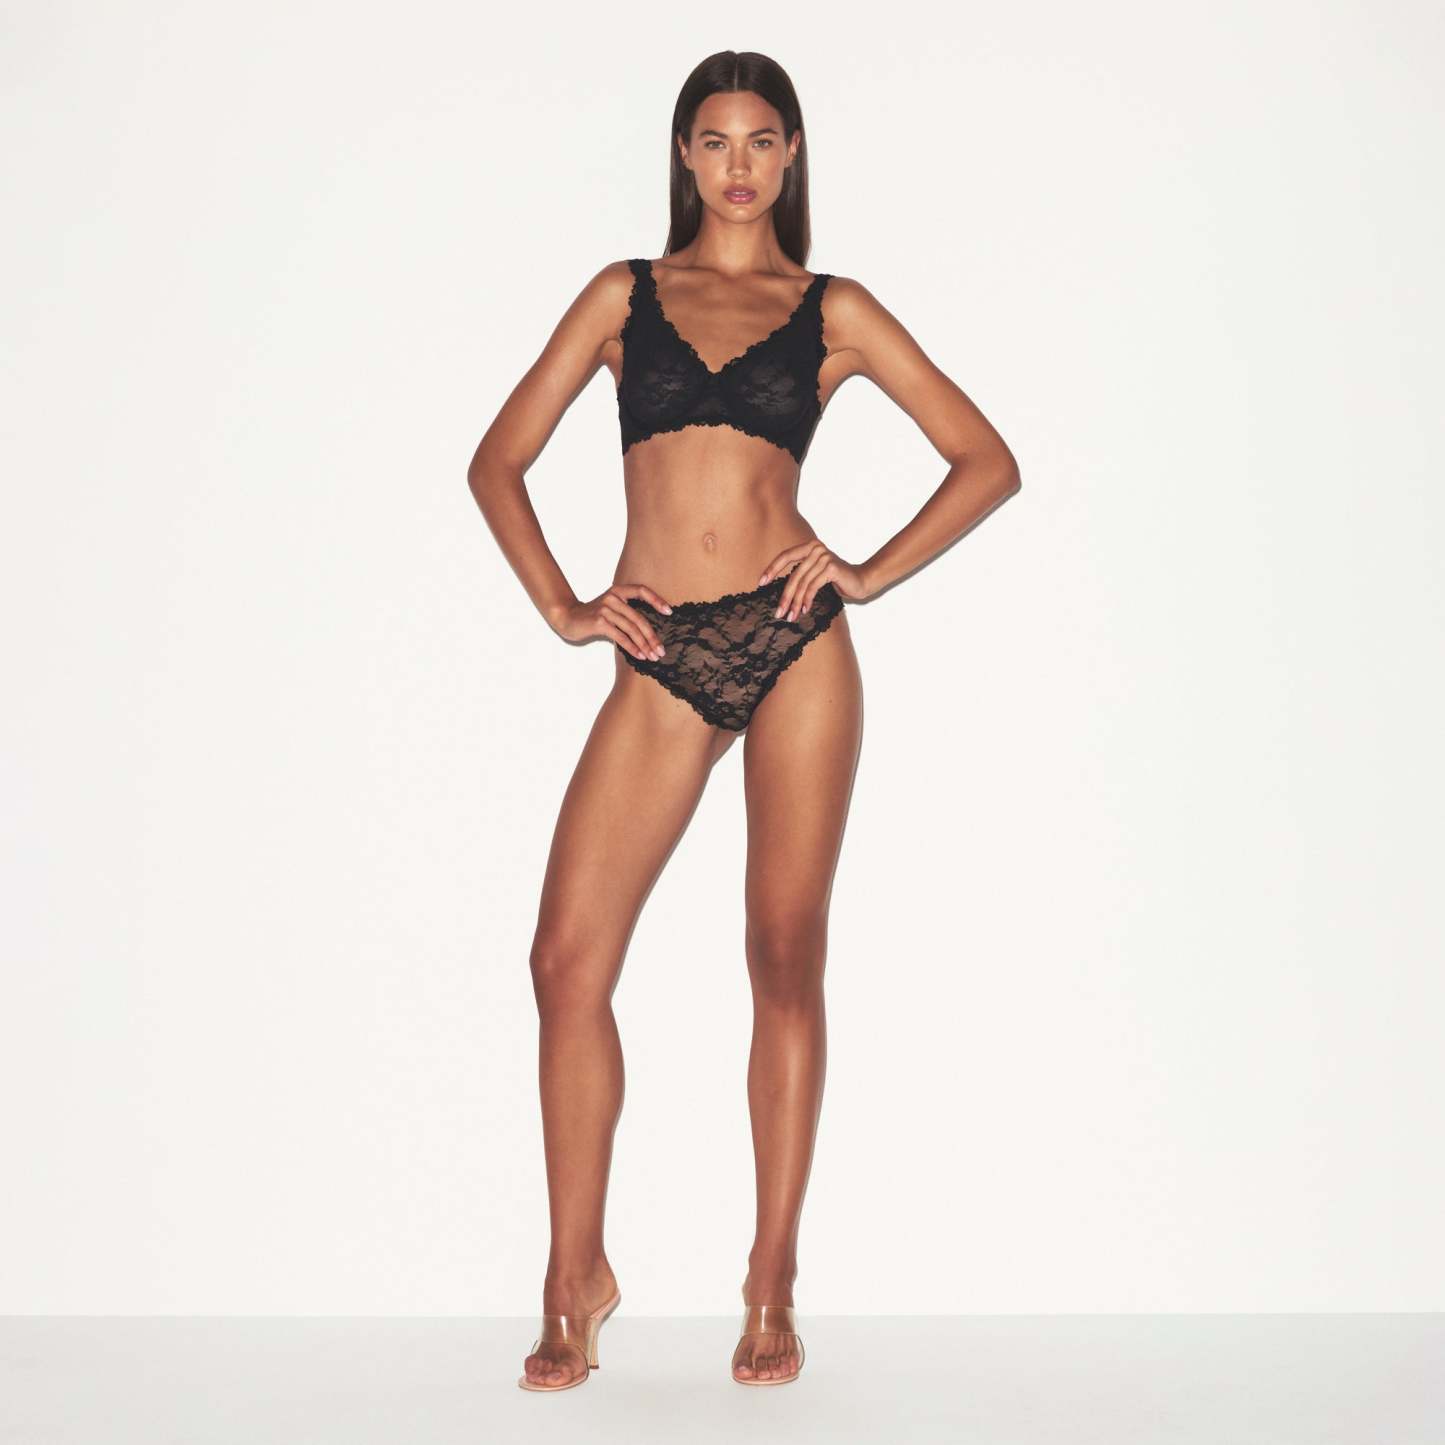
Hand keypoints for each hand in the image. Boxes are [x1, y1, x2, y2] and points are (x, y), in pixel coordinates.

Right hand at [554, 583, 675, 661]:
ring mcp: (606, 609)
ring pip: (632, 629)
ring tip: (652, 656)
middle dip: (652, 636)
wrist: (568, 618)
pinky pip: (621, 636)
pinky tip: (639, 655)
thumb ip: (626, 612)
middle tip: (661, 650)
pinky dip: (632, 647)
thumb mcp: (610, 608)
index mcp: (618, 591)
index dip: (656, 600)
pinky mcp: (600, 622)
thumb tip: (649, 630)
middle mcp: (613, 597)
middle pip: (639, 618)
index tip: (669, 612)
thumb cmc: (592, 616)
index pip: (641, 591)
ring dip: (644, 645)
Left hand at [757, 539, 869, 619]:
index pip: (786, 556)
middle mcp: (816, 548)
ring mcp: (824, 557)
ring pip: (803, 583)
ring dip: (796, 602)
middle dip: (785, 596)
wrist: (861, 581)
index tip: (761, 582)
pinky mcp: (831, 567)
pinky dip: (807, 599)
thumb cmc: (837, 580)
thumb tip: (781, 592)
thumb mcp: (815, 575)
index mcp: (809, 547)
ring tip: (791, 616)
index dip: (772, 569)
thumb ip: (801, 575)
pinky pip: (813, 586)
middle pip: (794, 575)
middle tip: (778, 612)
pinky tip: (804, 610)